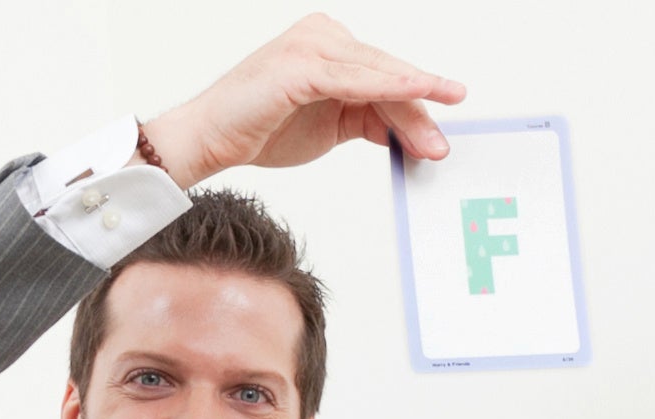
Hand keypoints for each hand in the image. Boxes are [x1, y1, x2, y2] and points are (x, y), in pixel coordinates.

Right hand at [141, 15, 463, 188]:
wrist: (211, 138)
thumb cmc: (261, 129)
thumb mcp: (330, 127)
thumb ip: (367, 120)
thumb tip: (407, 133)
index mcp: (329, 47)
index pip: (383, 77)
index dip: (415, 106)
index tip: (439, 135)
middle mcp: (323, 37)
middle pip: (385, 75)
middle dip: (418, 112)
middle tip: (443, 144)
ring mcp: (311, 45)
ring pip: (376, 78)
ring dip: (411, 108)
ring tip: (435, 138)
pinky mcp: (301, 63)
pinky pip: (355, 80)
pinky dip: (388, 89)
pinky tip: (414, 97)